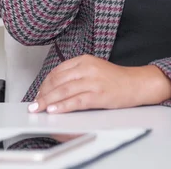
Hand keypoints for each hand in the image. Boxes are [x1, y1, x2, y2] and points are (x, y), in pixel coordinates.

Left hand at [28, 55, 170, 113]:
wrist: (135, 83)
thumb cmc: (115, 79)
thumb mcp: (94, 68)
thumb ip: (76, 74)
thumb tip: (55, 86)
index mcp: (84, 59)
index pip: (58, 71)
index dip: (45, 83)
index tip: (38, 92)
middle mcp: (87, 68)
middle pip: (58, 81)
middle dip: (43, 93)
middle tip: (34, 104)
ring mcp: (93, 81)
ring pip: (64, 91)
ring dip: (48, 101)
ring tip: (38, 108)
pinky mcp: (98, 95)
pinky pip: (75, 101)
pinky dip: (62, 106)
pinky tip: (54, 110)